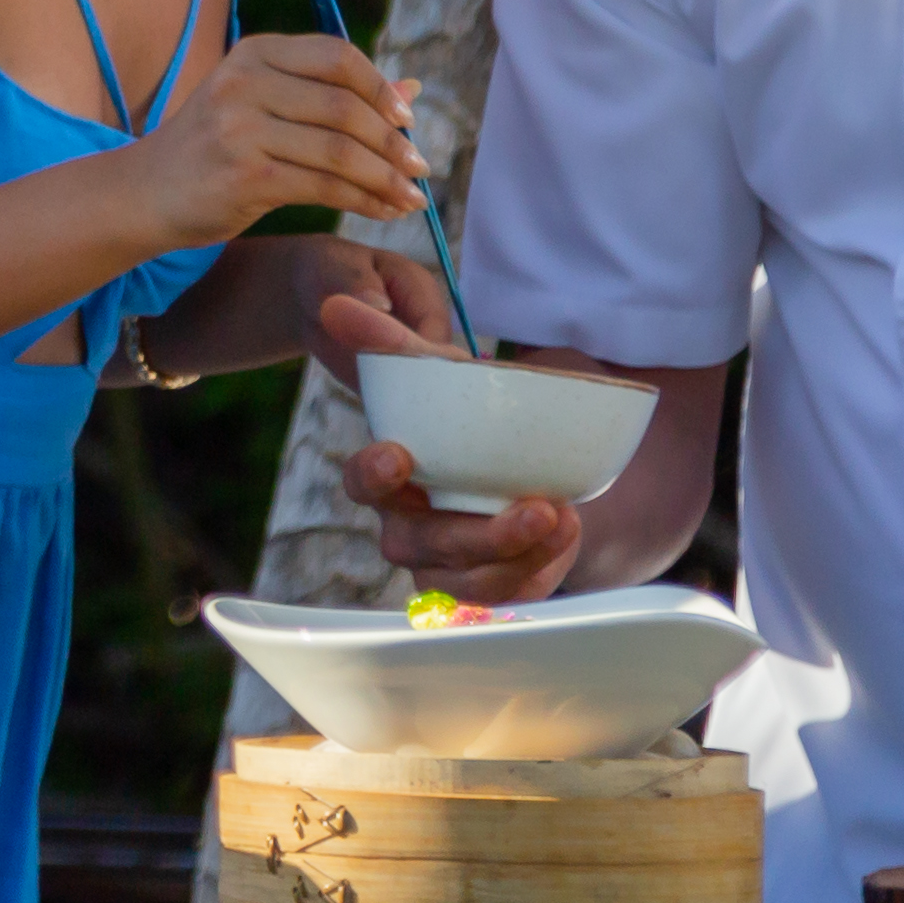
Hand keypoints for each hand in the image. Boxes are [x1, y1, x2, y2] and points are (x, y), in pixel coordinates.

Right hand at [118, 33, 419, 251]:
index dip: (380, 87)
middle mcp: (245, 83)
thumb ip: (334, 94)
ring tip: (412, 196)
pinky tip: (384, 210)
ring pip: (340, 151)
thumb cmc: (215, 147)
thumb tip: (412, 89)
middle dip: (392, 141)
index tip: (407, 119)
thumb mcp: (266, 105)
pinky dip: (364, 201)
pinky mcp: (245, 176)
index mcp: (254, 53)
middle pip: (344, 106)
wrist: (145, 192)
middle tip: (420, 166)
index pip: (336, 56)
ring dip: (386, 178)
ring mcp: (241, 129)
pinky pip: (324, 187)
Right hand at [328, 284, 584, 601]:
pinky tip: (567, 530)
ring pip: (468, 584)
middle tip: (535, 508)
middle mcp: (410, 529)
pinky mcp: (488, 586)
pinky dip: (541, 568)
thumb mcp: (441, 375)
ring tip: (561, 517)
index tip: (399, 455)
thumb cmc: (468, 417)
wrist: (527, 457)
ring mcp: (448, 565)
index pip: (365, 483)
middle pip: (421, 548)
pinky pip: (508, 596)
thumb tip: (336, 307)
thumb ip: (393, 344)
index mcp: (390, 476)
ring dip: (518, 557)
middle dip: (478, 535)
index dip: (375, 475)